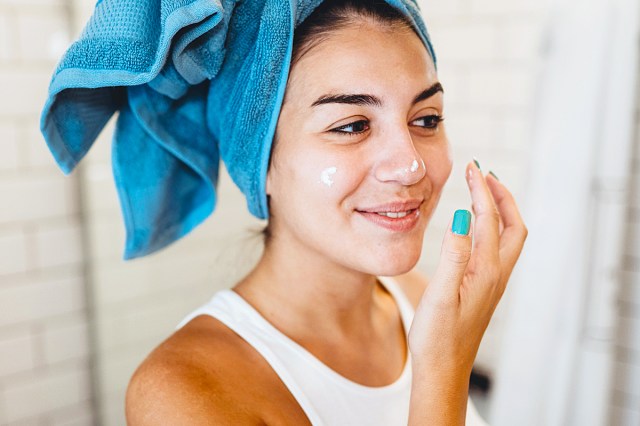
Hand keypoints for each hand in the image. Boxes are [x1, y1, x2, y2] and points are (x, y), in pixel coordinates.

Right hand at [408, 161, 527, 373]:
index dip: (481, 191)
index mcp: (485, 272)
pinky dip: (491, 228)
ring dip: (499, 211)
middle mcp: (495, 275)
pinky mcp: (484, 290)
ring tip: (481, 192)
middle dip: (502, 196)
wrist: (443, 369)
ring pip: (507, 238)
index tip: (472, 168)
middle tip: (484, 175)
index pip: (488, 220)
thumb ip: (454, 255)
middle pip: (512, 226)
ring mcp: (492, 283)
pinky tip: (474, 228)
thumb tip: (465, 217)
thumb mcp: (441, 295)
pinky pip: (496, 250)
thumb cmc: (437, 337)